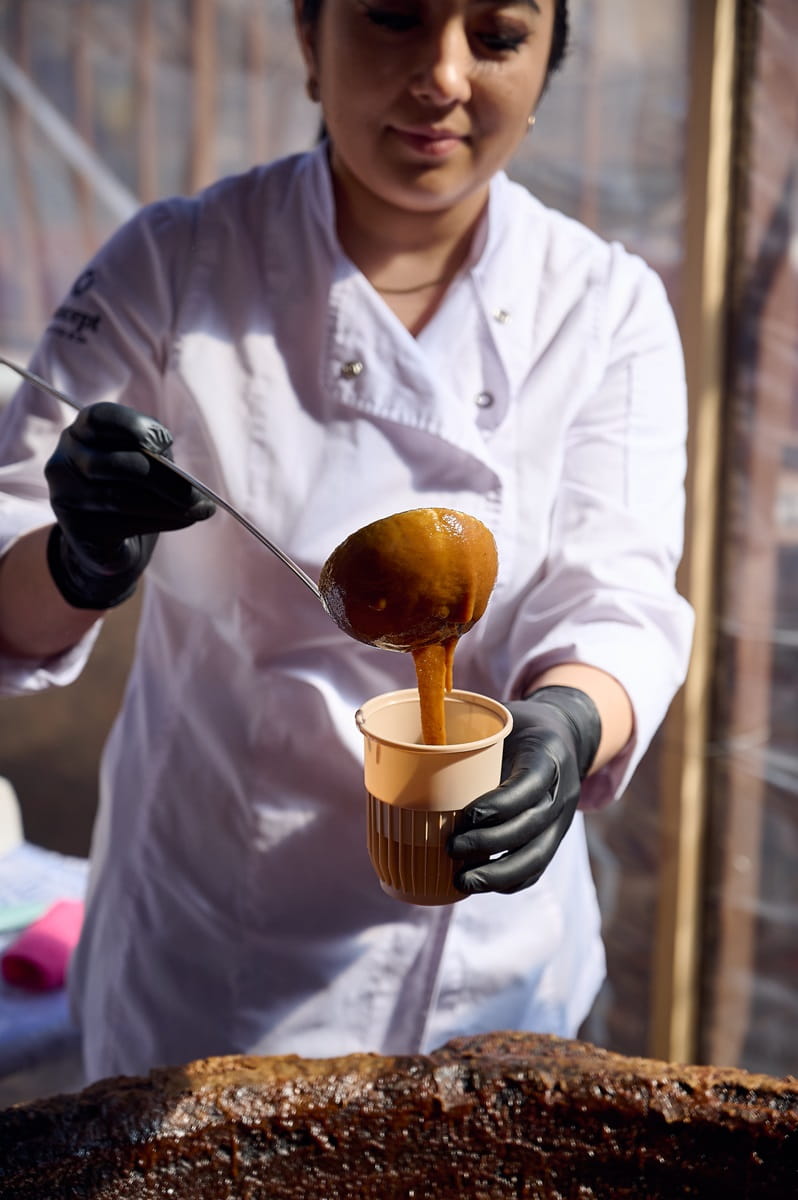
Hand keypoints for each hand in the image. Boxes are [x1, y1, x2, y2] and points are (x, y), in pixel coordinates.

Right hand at [44, 402, 214, 608]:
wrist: (110, 544)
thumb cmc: (133, 492)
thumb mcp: (147, 463)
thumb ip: (159, 459)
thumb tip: (184, 479)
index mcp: (81, 433)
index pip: (100, 418)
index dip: (134, 426)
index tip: (166, 442)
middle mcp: (64, 460)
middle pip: (117, 465)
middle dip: (164, 479)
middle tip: (197, 494)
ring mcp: (64, 496)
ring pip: (121, 499)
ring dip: (168, 506)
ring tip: (198, 509)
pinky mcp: (75, 530)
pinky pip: (122, 524)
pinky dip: (161, 522)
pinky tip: (183, 521)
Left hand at [449, 686, 601, 894]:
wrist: (564, 736)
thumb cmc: (518, 726)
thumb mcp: (499, 718)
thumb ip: (466, 733)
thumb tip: (409, 746)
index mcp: (548, 754)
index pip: (530, 784)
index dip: (499, 804)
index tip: (466, 816)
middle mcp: (562, 789)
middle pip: (532, 825)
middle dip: (490, 844)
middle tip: (451, 848)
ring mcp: (563, 818)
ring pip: (537, 855)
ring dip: (499, 873)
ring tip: (462, 881)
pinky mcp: (556, 837)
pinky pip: (538, 867)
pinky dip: (509, 881)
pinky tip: (481, 885)